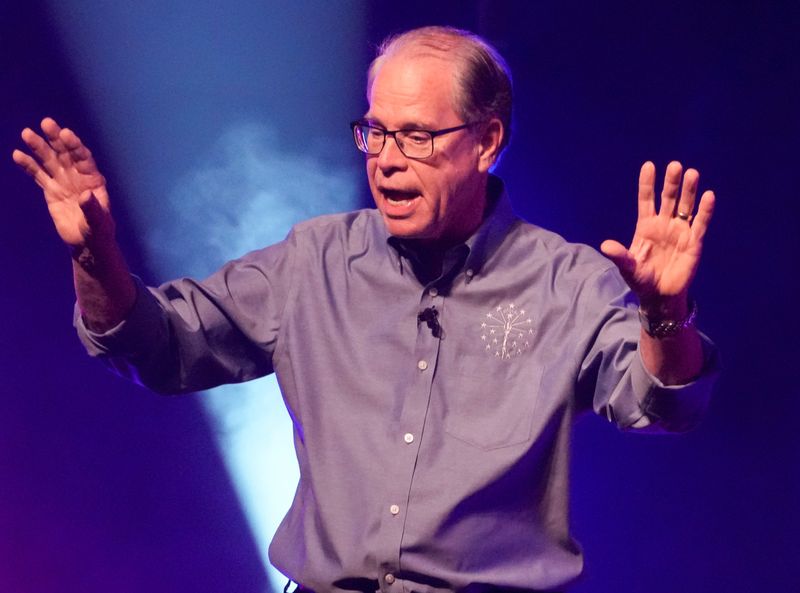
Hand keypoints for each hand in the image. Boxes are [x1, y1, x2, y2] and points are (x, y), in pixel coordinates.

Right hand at [12, 117, 112, 247]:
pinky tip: (17, 155)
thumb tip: (86, 195)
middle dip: (56, 139)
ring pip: (50, 161)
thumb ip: (93, 209)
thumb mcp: (99, 223)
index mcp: (93, 180)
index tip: (66, 134)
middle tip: (46, 123)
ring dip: (38, 147)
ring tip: (26, 133)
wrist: (86, 242)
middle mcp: (78, 176)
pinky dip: (28, 165)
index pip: (84, 159)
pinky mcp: (51, 190)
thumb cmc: (99, 232)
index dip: (75, 146)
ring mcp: (63, 181)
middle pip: (66, 154)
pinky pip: (38, 175)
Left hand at [600, 161, 714, 315]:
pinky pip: (700, 223)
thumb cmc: (641, 280)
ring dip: (689, 191)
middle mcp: (664, 225)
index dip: (647, 184)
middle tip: (675, 166)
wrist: (660, 296)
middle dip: (671, 183)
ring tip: (692, 173)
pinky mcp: (694, 242)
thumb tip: (605, 246)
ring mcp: (680, 231)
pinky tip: (709, 196)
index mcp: (646, 227)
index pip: (646, 200)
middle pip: (668, 198)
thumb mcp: (628, 268)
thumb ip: (619, 256)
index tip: (648, 166)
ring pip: (686, 206)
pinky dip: (705, 210)